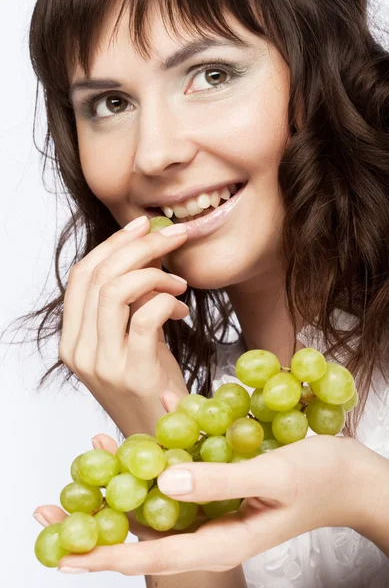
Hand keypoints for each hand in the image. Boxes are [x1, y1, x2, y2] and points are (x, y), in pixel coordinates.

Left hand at [34, 404, 371, 575]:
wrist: (353, 473)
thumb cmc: (323, 478)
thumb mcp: (273, 477)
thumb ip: (220, 481)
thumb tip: (161, 482)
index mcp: (223, 537)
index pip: (153, 556)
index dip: (106, 556)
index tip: (63, 554)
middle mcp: (214, 523)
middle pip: (146, 525)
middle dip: (101, 515)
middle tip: (55, 503)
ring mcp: (218, 501)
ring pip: (161, 491)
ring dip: (129, 470)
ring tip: (94, 448)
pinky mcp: (225, 478)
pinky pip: (188, 461)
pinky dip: (170, 440)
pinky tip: (160, 409)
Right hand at [58, 217, 189, 435]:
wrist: (163, 440)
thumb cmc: (151, 387)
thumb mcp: (132, 339)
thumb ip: (130, 302)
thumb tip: (147, 254)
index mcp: (73, 339)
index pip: (82, 275)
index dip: (112, 244)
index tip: (143, 225)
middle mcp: (79, 350)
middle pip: (99, 276)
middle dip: (139, 246)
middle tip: (172, 236)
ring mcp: (102, 365)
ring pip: (116, 291)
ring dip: (155, 272)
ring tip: (179, 281)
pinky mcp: (132, 374)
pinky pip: (145, 317)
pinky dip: (166, 300)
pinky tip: (181, 307)